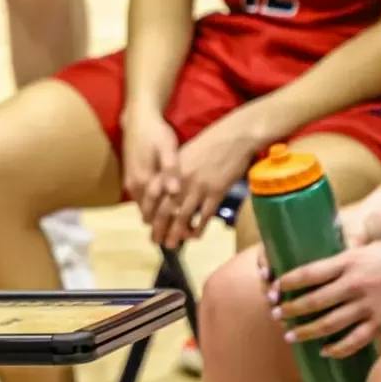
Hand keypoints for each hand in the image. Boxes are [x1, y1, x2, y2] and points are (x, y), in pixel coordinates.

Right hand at [120, 106, 180, 241]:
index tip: (182, 237)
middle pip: (148, 215)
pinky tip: (163, 209)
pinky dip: (152, 207)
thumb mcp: (167, 148)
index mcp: (145, 181)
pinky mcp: (131, 177)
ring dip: (157, 218)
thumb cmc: (155, 133)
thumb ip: (170, 170)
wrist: (137, 120)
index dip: (169, 225)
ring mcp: (131, 182)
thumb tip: (174, 191)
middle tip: (178, 238)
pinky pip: (142, 200)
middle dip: (162, 227)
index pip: (155, 212)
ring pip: (144, 208)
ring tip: (173, 228)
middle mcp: (135, 186)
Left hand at [159, 110, 260, 248]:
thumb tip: (167, 190)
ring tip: (172, 244)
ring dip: (176, 233)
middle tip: (155, 241)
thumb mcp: (185, 153)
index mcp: (172, 168)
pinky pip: (205, 215)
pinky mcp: (217, 192)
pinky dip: (199, 228)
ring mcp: (199, 187)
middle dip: (159, 227)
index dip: (148, 210)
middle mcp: (182, 179)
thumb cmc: (209, 143)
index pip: (154, 194)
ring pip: (184, 216)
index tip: (146, 223)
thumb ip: (174, 171)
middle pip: (166, 209)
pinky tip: (195, 236)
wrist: (234, 136)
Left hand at [268, 233, 380, 359]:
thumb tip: (329, 263)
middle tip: (276, 315)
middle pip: (314, 300)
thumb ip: (349, 257)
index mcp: (351, 260)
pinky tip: (325, 351)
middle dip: (292, 309)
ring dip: (307, 331)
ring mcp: (369, 305)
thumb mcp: (372, 247)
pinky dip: (338, 348)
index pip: (310, 272)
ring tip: (291, 336)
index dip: (288, 282)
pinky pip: (355, 339)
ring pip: (330, 322)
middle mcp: (356, 283)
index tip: (274, 287)